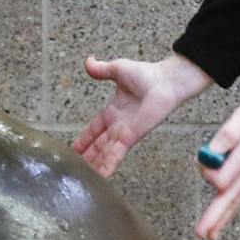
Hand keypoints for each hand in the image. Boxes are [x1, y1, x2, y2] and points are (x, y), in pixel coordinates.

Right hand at [73, 53, 211, 177]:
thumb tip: (88, 62)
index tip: (75, 149)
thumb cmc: (147, 75)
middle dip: (88, 157)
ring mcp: (125, 133)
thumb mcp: (117, 70)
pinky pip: (116, 153)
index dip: (85, 139)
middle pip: (99, 145)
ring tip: (85, 177)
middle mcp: (119, 125)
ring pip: (106, 153)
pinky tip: (102, 176)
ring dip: (95, 164)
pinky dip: (109, 165)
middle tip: (77, 169)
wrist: (165, 82)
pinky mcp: (131, 137)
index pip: (94, 129)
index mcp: (114, 112)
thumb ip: (100, 70)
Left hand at [196, 85, 239, 239]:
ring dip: (221, 220)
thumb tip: (212, 152)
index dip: (210, 173)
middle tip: (201, 234)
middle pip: (229, 198)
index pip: (223, 178)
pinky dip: (229, 213)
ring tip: (208, 237)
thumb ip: (228, 135)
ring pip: (235, 202)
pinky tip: (220, 225)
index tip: (206, 157)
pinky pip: (239, 199)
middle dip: (215, 216)